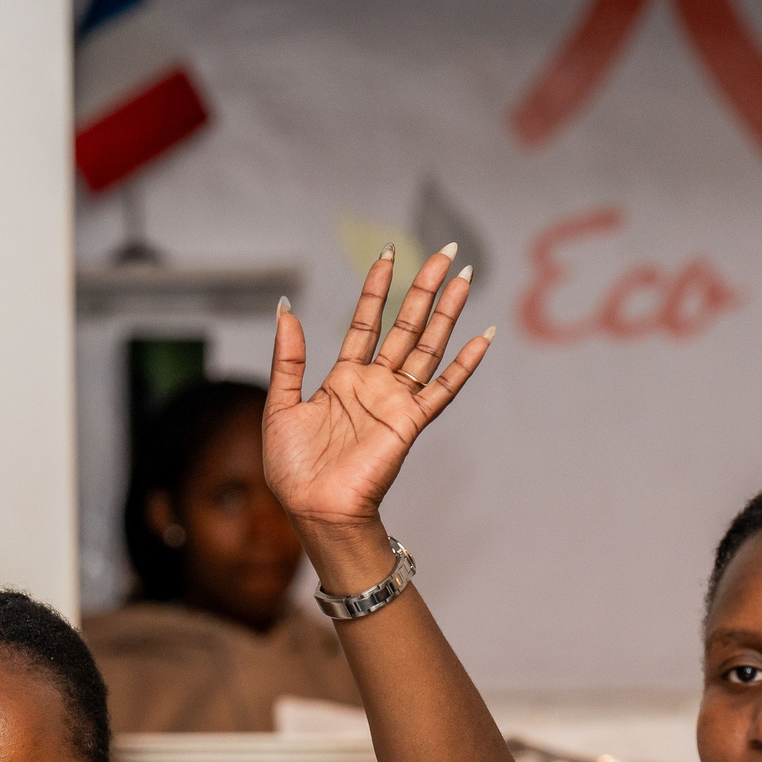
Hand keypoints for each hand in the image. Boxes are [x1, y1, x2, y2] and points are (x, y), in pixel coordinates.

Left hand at [262, 246, 492, 537]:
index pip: (366, 322)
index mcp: (342, 379)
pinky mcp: (410, 422)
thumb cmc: (294, 470)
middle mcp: (374, 385)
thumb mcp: (280, 405)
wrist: (314, 510)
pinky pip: (442, 388)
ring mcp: (395, 402)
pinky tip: (481, 337)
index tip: (389, 254)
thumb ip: (288, 359)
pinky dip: (464, 364)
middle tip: (444, 252)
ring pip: (427, 347)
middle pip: (405, 325)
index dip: (377, 288)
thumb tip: (286, 309)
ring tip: (464, 277)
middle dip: (424, 288)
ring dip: (446, 312)